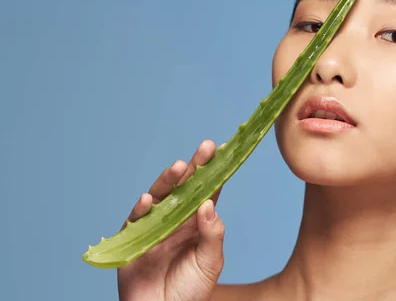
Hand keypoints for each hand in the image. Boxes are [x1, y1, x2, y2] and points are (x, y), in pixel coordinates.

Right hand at [117, 139, 225, 300]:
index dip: (214, 172)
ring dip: (168, 181)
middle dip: (195, 167)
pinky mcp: (133, 240)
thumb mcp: (210, 262)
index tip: (224, 151)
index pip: (207, 192)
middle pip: (184, 188)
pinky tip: (148, 199)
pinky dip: (141, 209)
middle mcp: (175, 219)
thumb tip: (208, 204)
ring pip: (160, 198)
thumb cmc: (191, 290)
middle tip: (207, 147)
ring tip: (179, 166)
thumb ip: (212, 234)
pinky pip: (136, 221)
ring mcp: (153, 227)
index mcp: (196, 222)